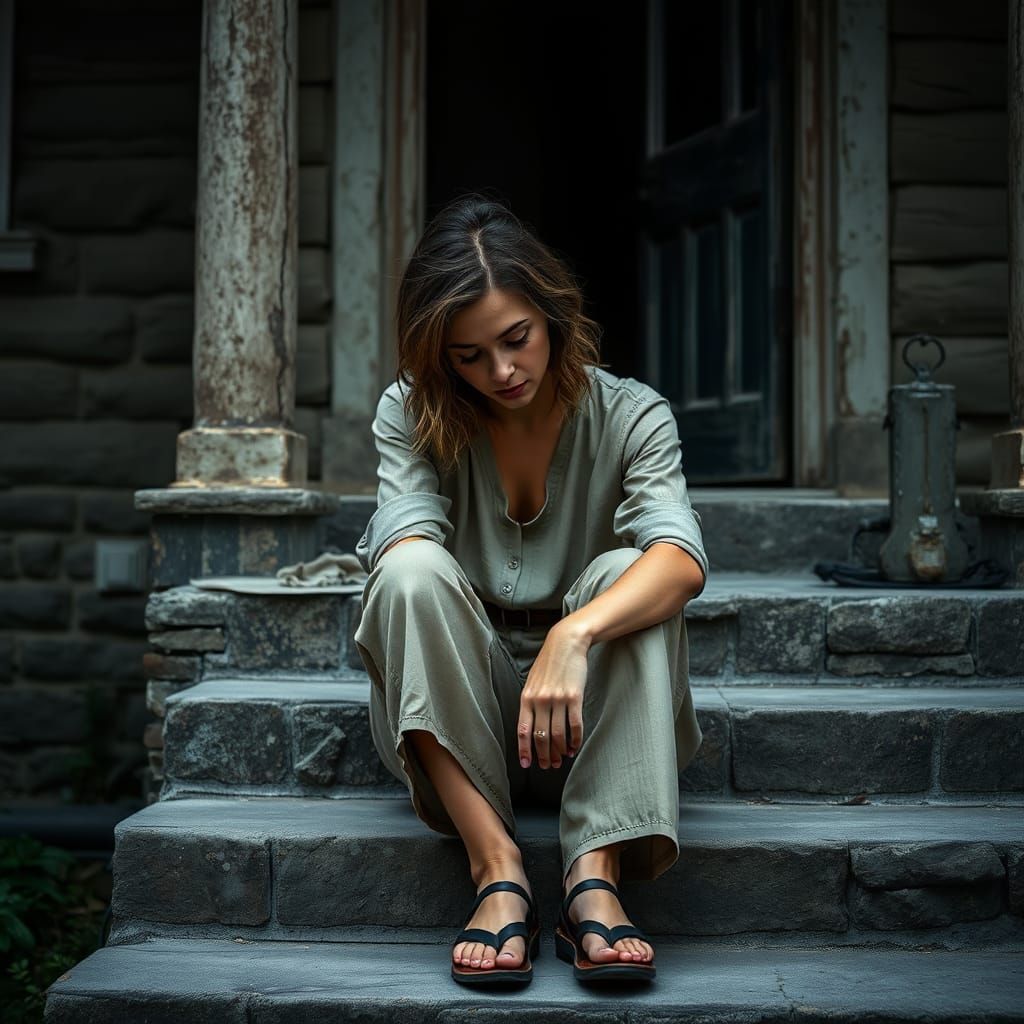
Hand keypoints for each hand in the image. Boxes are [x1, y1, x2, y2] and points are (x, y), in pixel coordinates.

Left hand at [517, 619, 589, 769]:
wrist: (566, 643)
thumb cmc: (549, 663)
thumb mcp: (532, 681)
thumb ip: (529, 702)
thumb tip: (529, 725)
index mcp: (526, 697)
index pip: (522, 730)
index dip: (524, 750)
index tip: (526, 764)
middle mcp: (540, 700)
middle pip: (541, 737)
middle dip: (543, 755)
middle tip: (547, 765)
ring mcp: (557, 699)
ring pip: (557, 735)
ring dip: (558, 751)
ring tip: (560, 759)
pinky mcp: (574, 697)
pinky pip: (575, 726)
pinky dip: (575, 740)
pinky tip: (573, 747)